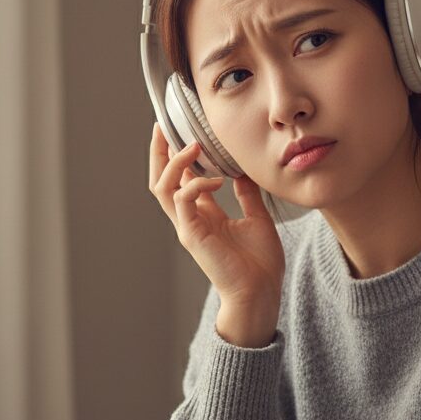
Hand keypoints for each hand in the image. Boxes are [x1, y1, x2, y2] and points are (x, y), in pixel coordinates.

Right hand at [149, 123, 283, 344]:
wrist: (261, 292)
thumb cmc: (260, 262)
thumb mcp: (256, 218)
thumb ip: (246, 195)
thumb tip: (243, 171)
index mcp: (204, 215)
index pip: (181, 179)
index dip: (176, 155)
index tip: (178, 130)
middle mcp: (190, 219)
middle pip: (160, 180)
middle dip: (158, 153)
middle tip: (162, 128)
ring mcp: (188, 227)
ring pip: (163, 188)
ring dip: (173, 163)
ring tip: (191, 146)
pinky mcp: (192, 235)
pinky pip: (182, 202)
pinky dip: (194, 185)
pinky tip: (216, 180)